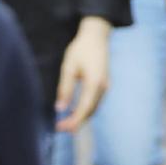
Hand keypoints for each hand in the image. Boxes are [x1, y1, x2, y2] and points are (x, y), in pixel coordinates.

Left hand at [55, 17, 111, 132]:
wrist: (97, 37)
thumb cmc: (81, 49)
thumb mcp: (69, 67)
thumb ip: (65, 88)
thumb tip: (60, 108)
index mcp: (94, 82)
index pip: (84, 108)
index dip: (73, 121)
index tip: (61, 127)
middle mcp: (103, 87)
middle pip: (90, 111)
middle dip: (76, 122)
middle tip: (60, 128)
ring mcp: (105, 86)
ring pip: (93, 108)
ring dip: (81, 117)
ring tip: (66, 123)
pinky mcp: (104, 84)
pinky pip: (95, 102)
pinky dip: (85, 109)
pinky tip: (75, 112)